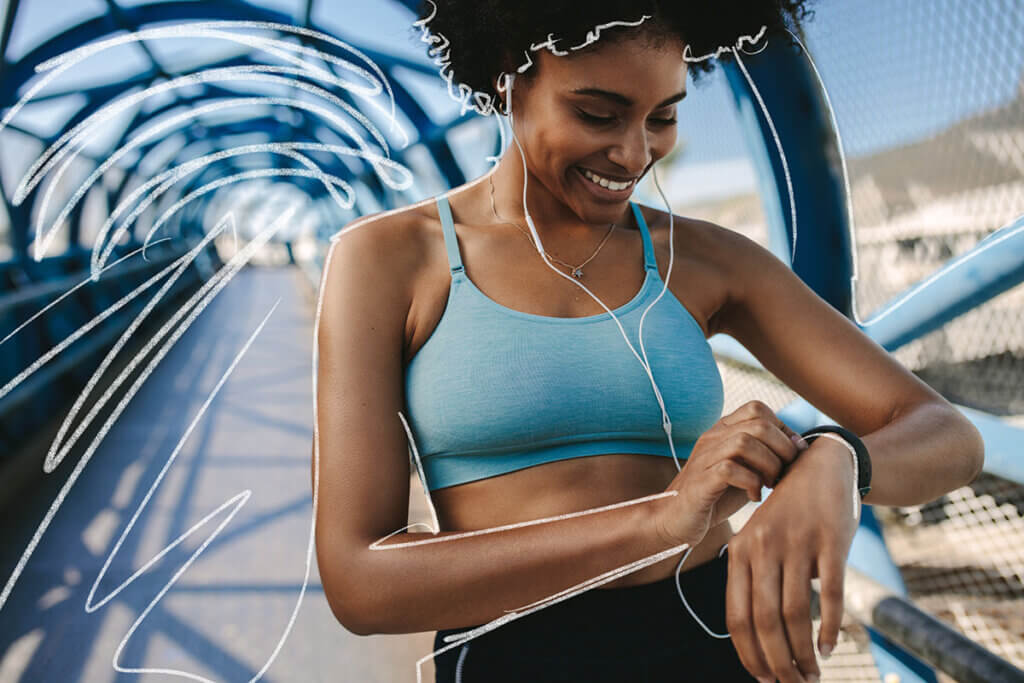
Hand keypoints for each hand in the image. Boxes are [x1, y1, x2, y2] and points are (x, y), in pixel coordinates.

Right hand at [653, 400, 805, 548]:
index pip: (757, 408)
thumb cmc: (717, 495)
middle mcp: (712, 437)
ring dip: (768, 465)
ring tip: (770, 484)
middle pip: (757, 423)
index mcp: (723, 430)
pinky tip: (754, 496)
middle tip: (784, 472)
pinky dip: (750, 483)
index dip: (783, 428)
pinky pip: (729, 469)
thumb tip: (801, 447)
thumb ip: (764, 454)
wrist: (677, 519)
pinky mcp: (699, 482)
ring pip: (744, 442)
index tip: (791, 455)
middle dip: (782, 448)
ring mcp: (703, 458)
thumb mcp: (745, 468)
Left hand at [725, 437, 858, 682]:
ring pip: (796, 614)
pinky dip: (830, 627)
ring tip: (813, 674)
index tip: (762, 678)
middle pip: (766, 621)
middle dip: (779, 662)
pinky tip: (830, 646)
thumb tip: (757, 638)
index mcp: (740, 551)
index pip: (737, 616)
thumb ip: (754, 580)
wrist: (820, 466)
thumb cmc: (789, 514)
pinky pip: (829, 593)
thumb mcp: (760, 540)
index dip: (749, 653)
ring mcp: (797, 543)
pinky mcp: (830, 541)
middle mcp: (763, 548)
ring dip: (804, 653)